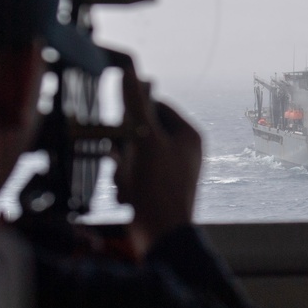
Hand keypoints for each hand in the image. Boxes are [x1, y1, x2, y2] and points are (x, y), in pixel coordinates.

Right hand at [113, 60, 202, 256]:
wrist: (161, 238)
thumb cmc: (157, 190)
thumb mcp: (144, 141)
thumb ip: (135, 105)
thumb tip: (129, 68)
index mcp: (188, 135)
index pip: (155, 105)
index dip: (133, 113)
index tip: (119, 126)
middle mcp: (184, 151)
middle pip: (141, 130)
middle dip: (124, 146)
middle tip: (123, 162)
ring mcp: (172, 171)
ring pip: (133, 154)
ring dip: (121, 167)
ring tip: (127, 182)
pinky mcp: (159, 190)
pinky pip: (133, 175)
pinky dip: (124, 182)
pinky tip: (127, 195)